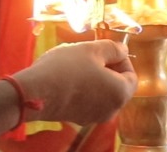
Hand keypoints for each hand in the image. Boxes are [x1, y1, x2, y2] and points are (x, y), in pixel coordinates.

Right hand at [13, 41, 135, 125]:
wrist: (34, 92)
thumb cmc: (66, 68)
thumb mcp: (91, 49)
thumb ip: (112, 48)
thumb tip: (123, 50)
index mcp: (120, 93)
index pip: (131, 75)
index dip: (121, 59)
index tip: (105, 49)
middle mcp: (111, 109)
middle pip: (116, 85)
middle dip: (106, 68)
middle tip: (90, 54)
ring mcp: (94, 116)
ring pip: (101, 92)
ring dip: (94, 77)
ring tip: (76, 63)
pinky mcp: (78, 118)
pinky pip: (88, 100)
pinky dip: (83, 88)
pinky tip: (66, 77)